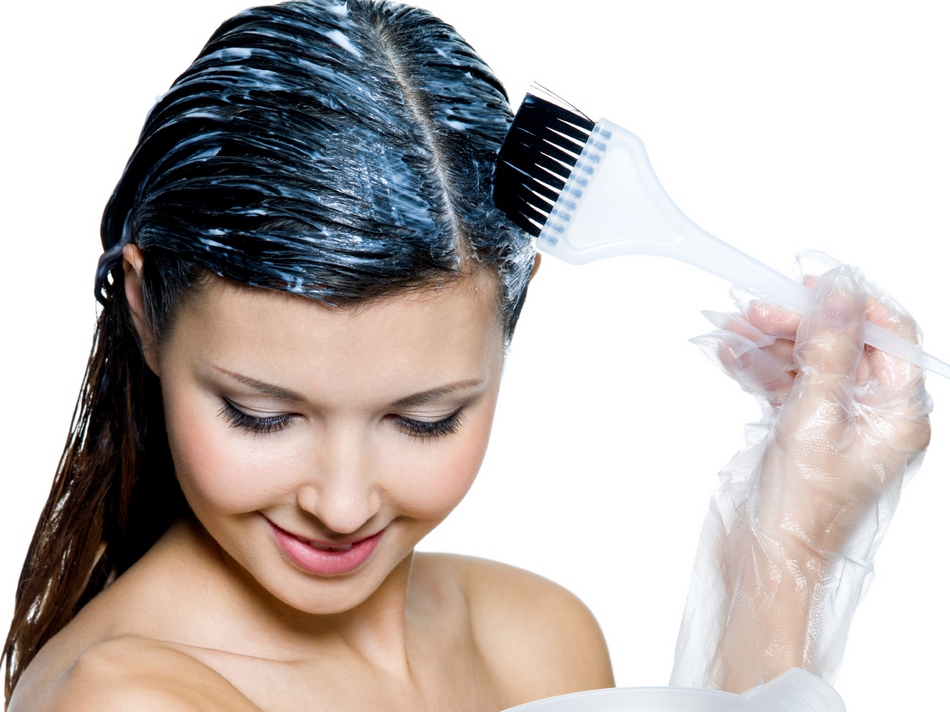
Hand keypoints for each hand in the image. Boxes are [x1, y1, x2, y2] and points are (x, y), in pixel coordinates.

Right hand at [675, 254, 931, 690]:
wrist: (764, 559)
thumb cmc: (801, 514)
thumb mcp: (813, 423)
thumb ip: (827, 355)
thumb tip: (840, 297)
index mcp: (898, 417)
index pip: (891, 338)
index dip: (855, 304)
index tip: (813, 285)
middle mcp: (873, 416)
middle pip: (842, 344)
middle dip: (798, 324)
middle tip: (756, 312)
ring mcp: (836, 421)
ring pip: (808, 359)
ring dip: (770, 342)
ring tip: (735, 330)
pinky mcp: (803, 429)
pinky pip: (784, 382)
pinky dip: (758, 367)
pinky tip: (732, 355)